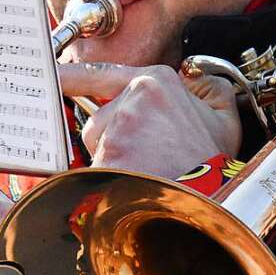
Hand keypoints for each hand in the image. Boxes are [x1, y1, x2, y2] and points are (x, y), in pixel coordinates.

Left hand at [60, 62, 241, 177]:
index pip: (100, 75)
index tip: (51, 76)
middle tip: (147, 157)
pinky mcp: (109, 157)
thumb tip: (199, 79)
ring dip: (112, 159)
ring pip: (96, 146)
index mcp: (156, 82)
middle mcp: (133, 100)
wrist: (218, 199)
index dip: (72, 77)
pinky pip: (94, 169)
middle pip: (98, 120)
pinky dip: (108, 180)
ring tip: (146, 172)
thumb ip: (209, 91)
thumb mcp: (224, 119)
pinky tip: (132, 186)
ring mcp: (118, 129)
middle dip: (113, 139)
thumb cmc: (215, 165)